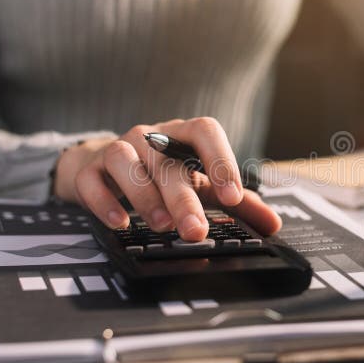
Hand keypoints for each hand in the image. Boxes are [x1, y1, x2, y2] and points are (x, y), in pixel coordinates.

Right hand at [52, 118, 281, 239]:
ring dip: (145, 195)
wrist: (101, 165)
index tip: (233, 197)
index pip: (205, 131)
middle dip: (183, 198)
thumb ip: (238, 204)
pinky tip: (119, 223)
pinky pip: (93, 180)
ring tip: (160, 225)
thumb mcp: (201, 184)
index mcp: (183, 136)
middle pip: (167, 160)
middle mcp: (150, 137)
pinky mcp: (89, 169)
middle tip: (196, 231)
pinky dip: (105, 201)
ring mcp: (117, 148)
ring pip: (127, 162)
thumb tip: (274, 225)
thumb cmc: (162, 174)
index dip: (220, 160)